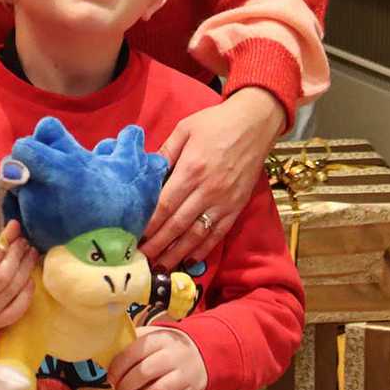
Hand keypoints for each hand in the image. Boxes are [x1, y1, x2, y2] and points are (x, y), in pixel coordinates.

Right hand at [0, 220, 37, 329]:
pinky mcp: (0, 321)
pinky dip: (27, 292)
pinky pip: (18, 308)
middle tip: (24, 243)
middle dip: (16, 257)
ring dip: (26, 269)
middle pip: (2, 278)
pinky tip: (30, 278)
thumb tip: (14, 225)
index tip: (11, 238)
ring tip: (31, 253)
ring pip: (12, 290)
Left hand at [108, 326, 206, 389]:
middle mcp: (173, 355)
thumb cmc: (167, 347)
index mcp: (160, 339)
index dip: (118, 367)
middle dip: (126, 385)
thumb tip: (107, 356)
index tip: (111, 376)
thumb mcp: (152, 336)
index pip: (133, 352)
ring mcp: (184, 374)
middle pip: (143, 373)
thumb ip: (132, 342)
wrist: (201, 352)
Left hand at [142, 89, 287, 269]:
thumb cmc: (216, 123)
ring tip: (160, 267)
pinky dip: (203, 249)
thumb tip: (146, 170)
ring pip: (196, 235)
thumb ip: (165, 152)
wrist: (255, 124)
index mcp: (191, 170)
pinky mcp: (236, 207)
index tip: (134, 237)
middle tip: (141, 260)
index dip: (149, 224)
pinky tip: (189, 259)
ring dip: (177, 253)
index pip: (165, 204)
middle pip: (177, 224)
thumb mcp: (185, 128)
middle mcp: (208, 190)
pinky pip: (217, 233)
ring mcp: (224, 201)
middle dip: (158, 245)